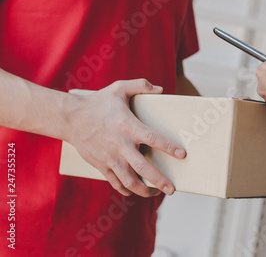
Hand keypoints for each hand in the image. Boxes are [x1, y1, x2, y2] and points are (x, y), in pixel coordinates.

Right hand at [64, 79, 184, 196]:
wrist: (70, 118)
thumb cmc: (98, 103)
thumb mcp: (119, 88)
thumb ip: (140, 85)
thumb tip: (161, 89)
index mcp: (128, 127)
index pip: (153, 138)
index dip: (168, 147)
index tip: (182, 154)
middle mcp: (120, 146)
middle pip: (143, 168)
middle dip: (159, 180)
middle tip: (172, 189)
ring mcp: (110, 158)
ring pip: (129, 181)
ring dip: (144, 190)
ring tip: (157, 192)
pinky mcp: (102, 166)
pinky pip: (116, 183)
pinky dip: (127, 190)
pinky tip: (136, 191)